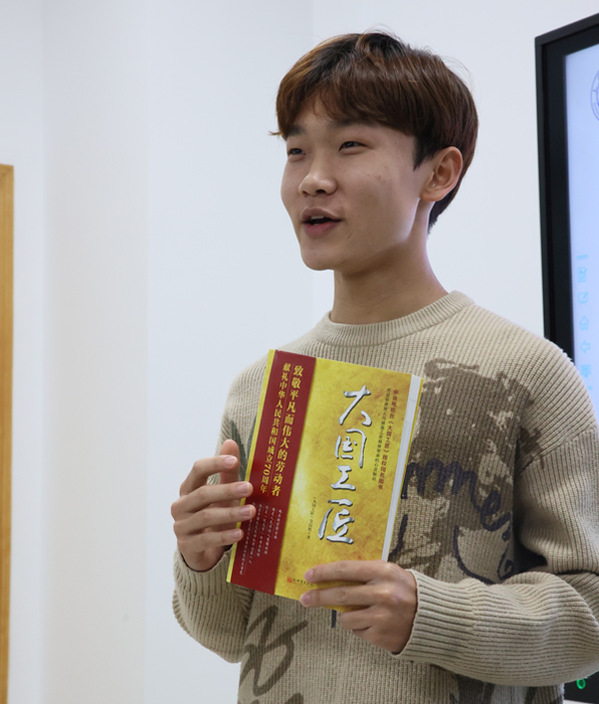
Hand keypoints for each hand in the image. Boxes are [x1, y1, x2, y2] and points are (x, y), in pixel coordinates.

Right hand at [171, 439, 254, 571]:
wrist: (204, 551)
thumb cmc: (214, 515)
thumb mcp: (223, 494)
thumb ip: (227, 472)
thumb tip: (230, 442)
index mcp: (188, 488)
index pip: (197, 470)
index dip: (215, 464)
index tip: (234, 461)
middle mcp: (181, 505)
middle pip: (203, 494)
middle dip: (227, 490)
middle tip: (249, 487)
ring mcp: (181, 526)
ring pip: (205, 517)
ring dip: (230, 513)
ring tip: (251, 511)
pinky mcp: (186, 546)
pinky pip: (205, 539)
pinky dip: (224, 536)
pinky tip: (240, 533)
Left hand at [299, 560, 416, 653]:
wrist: (431, 617)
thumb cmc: (405, 590)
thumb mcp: (388, 573)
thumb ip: (364, 573)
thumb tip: (331, 576)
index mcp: (383, 571)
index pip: (346, 569)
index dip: (324, 572)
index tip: (309, 575)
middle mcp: (382, 593)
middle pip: (341, 594)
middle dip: (319, 596)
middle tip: (304, 598)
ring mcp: (382, 616)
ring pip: (346, 616)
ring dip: (345, 615)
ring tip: (360, 612)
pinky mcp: (381, 635)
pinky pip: (358, 630)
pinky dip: (360, 626)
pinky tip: (373, 622)